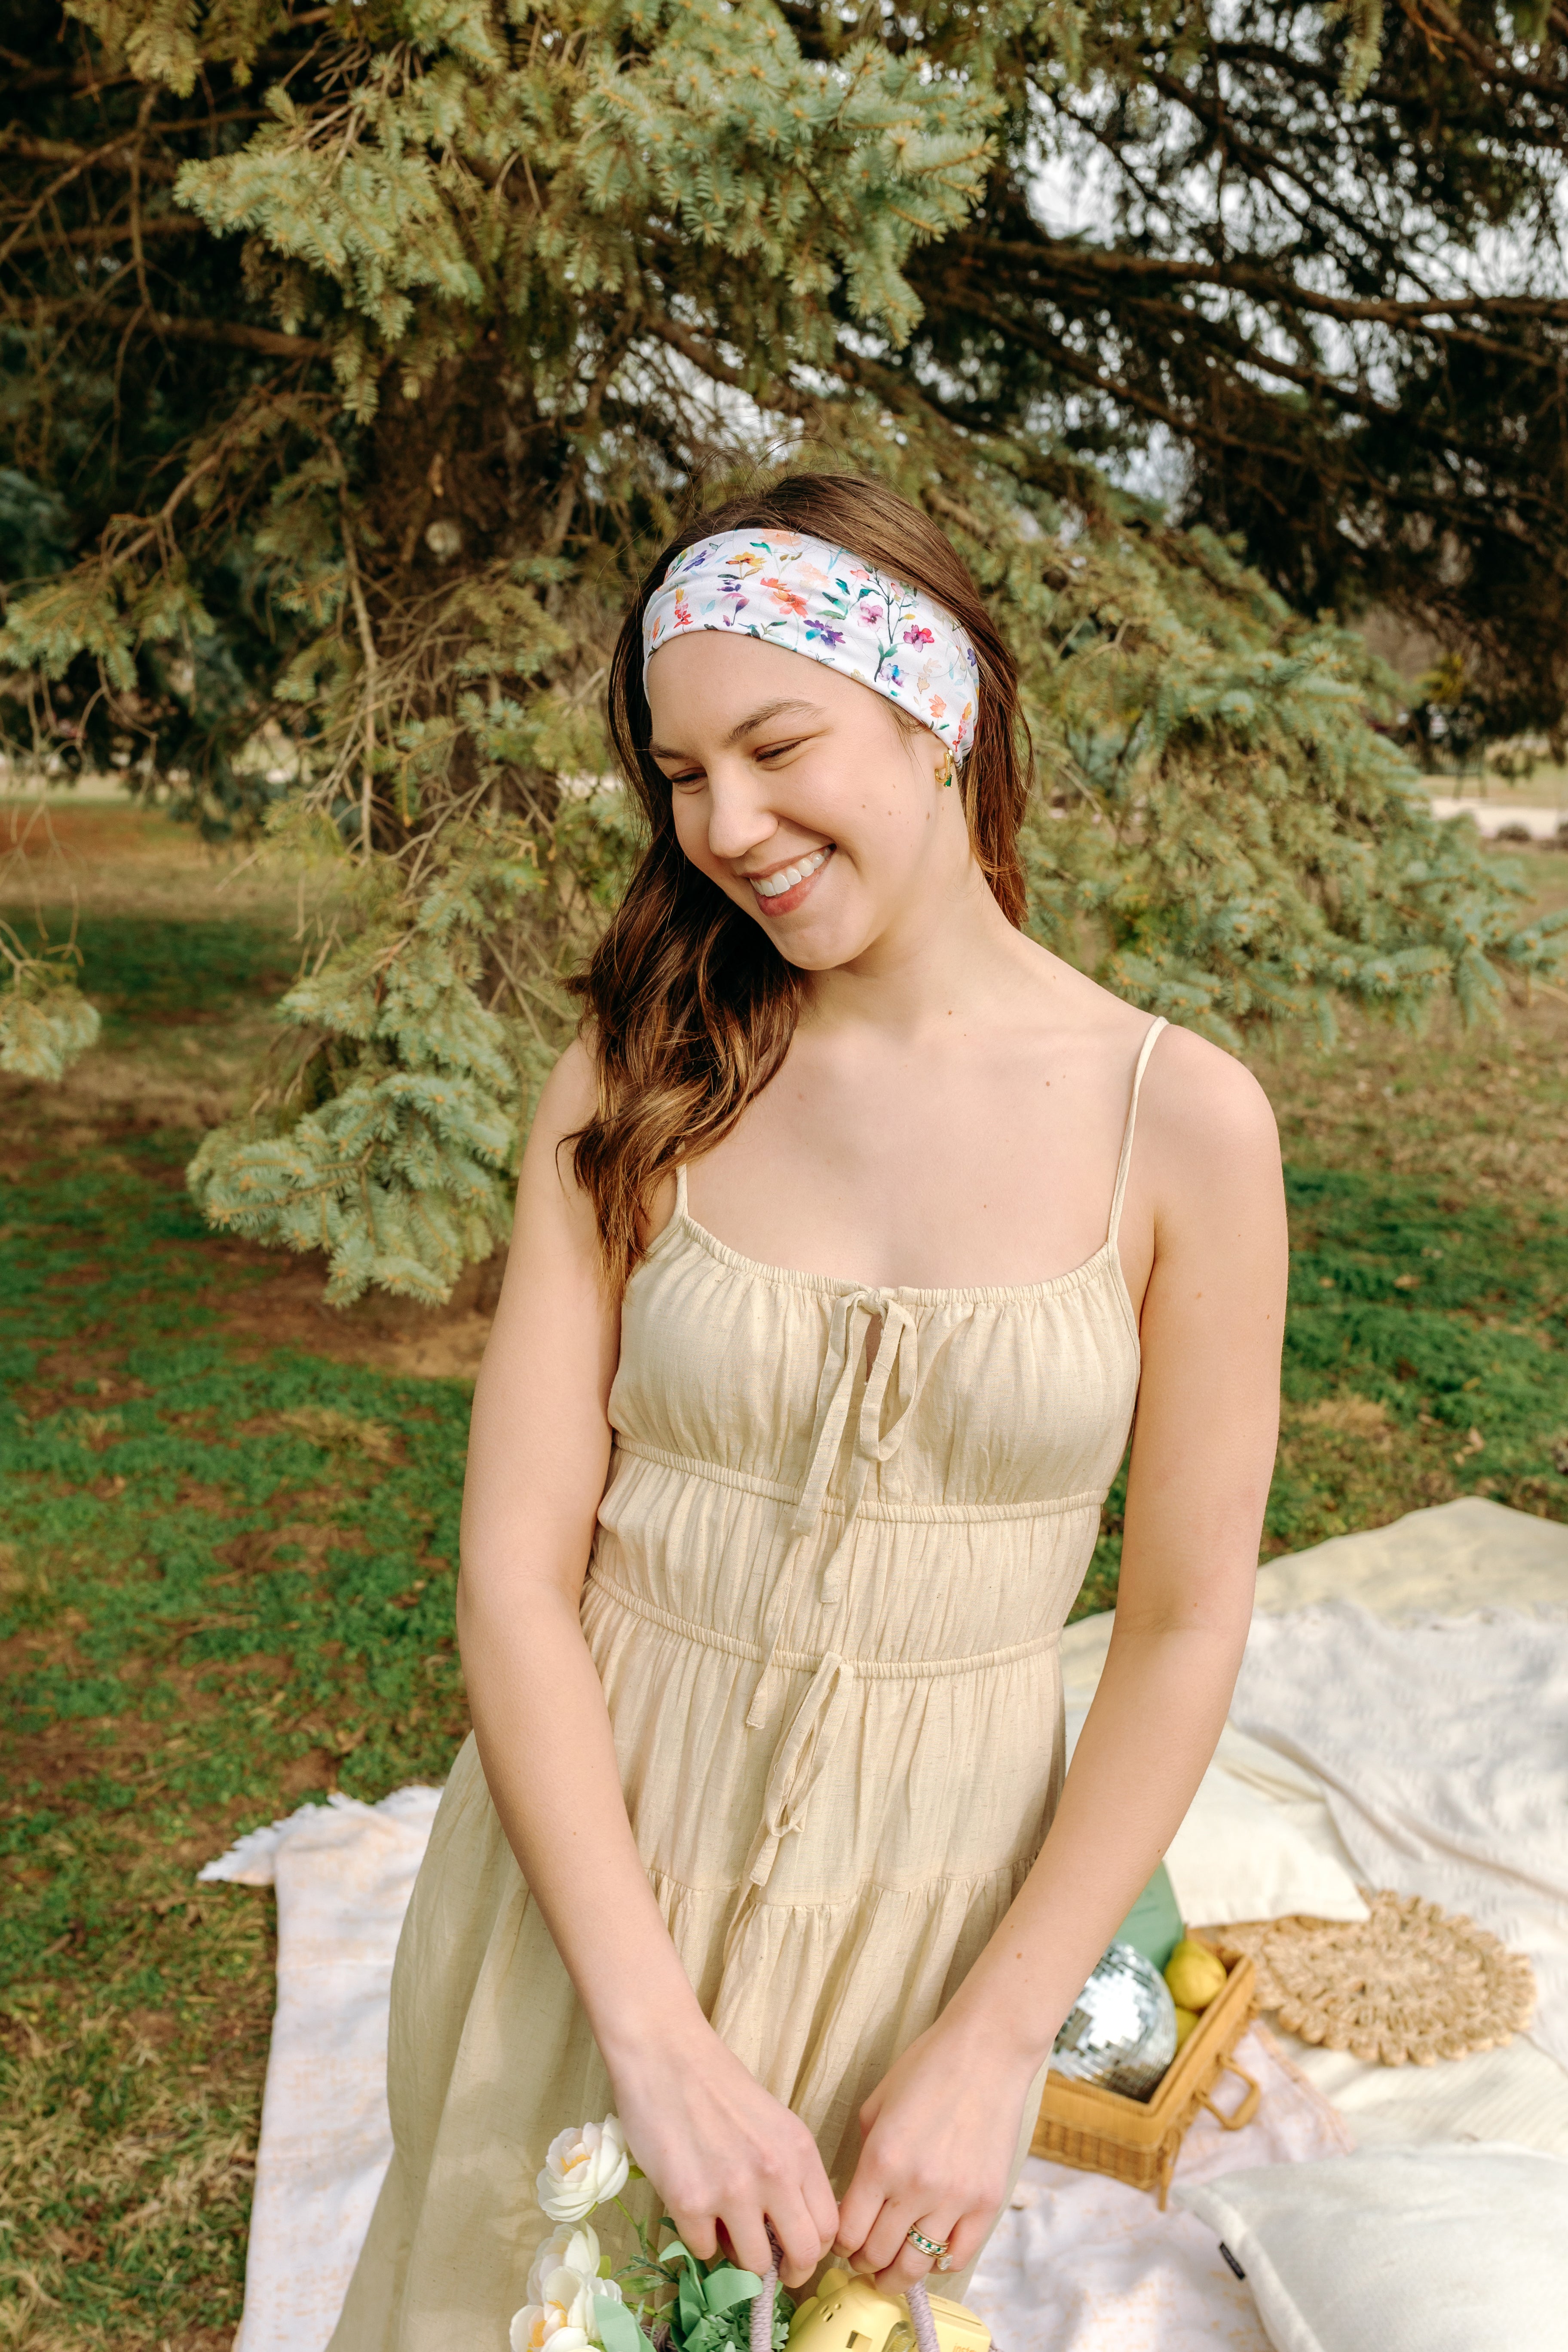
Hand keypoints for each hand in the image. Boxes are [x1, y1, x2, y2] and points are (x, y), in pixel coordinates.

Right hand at [605, 2016, 839, 2289]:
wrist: (665, 2054)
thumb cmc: (717, 2085)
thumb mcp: (772, 2124)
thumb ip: (788, 2173)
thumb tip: (788, 2233)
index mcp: (799, 2151)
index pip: (829, 2227)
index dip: (814, 2251)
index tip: (795, 2255)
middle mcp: (774, 2174)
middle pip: (803, 2255)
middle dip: (787, 2272)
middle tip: (769, 2269)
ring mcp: (732, 2191)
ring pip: (753, 2265)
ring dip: (739, 2257)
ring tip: (723, 2230)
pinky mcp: (689, 2202)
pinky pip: (705, 2251)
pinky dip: (700, 2239)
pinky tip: (692, 2207)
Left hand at [833, 2016, 1039, 2290]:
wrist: (986, 2052)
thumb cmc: (927, 2068)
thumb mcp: (876, 2106)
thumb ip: (863, 2155)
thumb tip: (855, 2199)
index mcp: (881, 2160)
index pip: (848, 2233)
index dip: (841, 2246)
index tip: (843, 2244)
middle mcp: (915, 2187)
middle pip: (878, 2255)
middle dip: (865, 2263)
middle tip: (864, 2260)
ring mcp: (955, 2199)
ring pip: (916, 2266)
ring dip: (897, 2275)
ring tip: (891, 2271)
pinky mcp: (987, 2202)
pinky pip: (958, 2256)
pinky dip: (939, 2263)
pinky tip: (929, 2255)